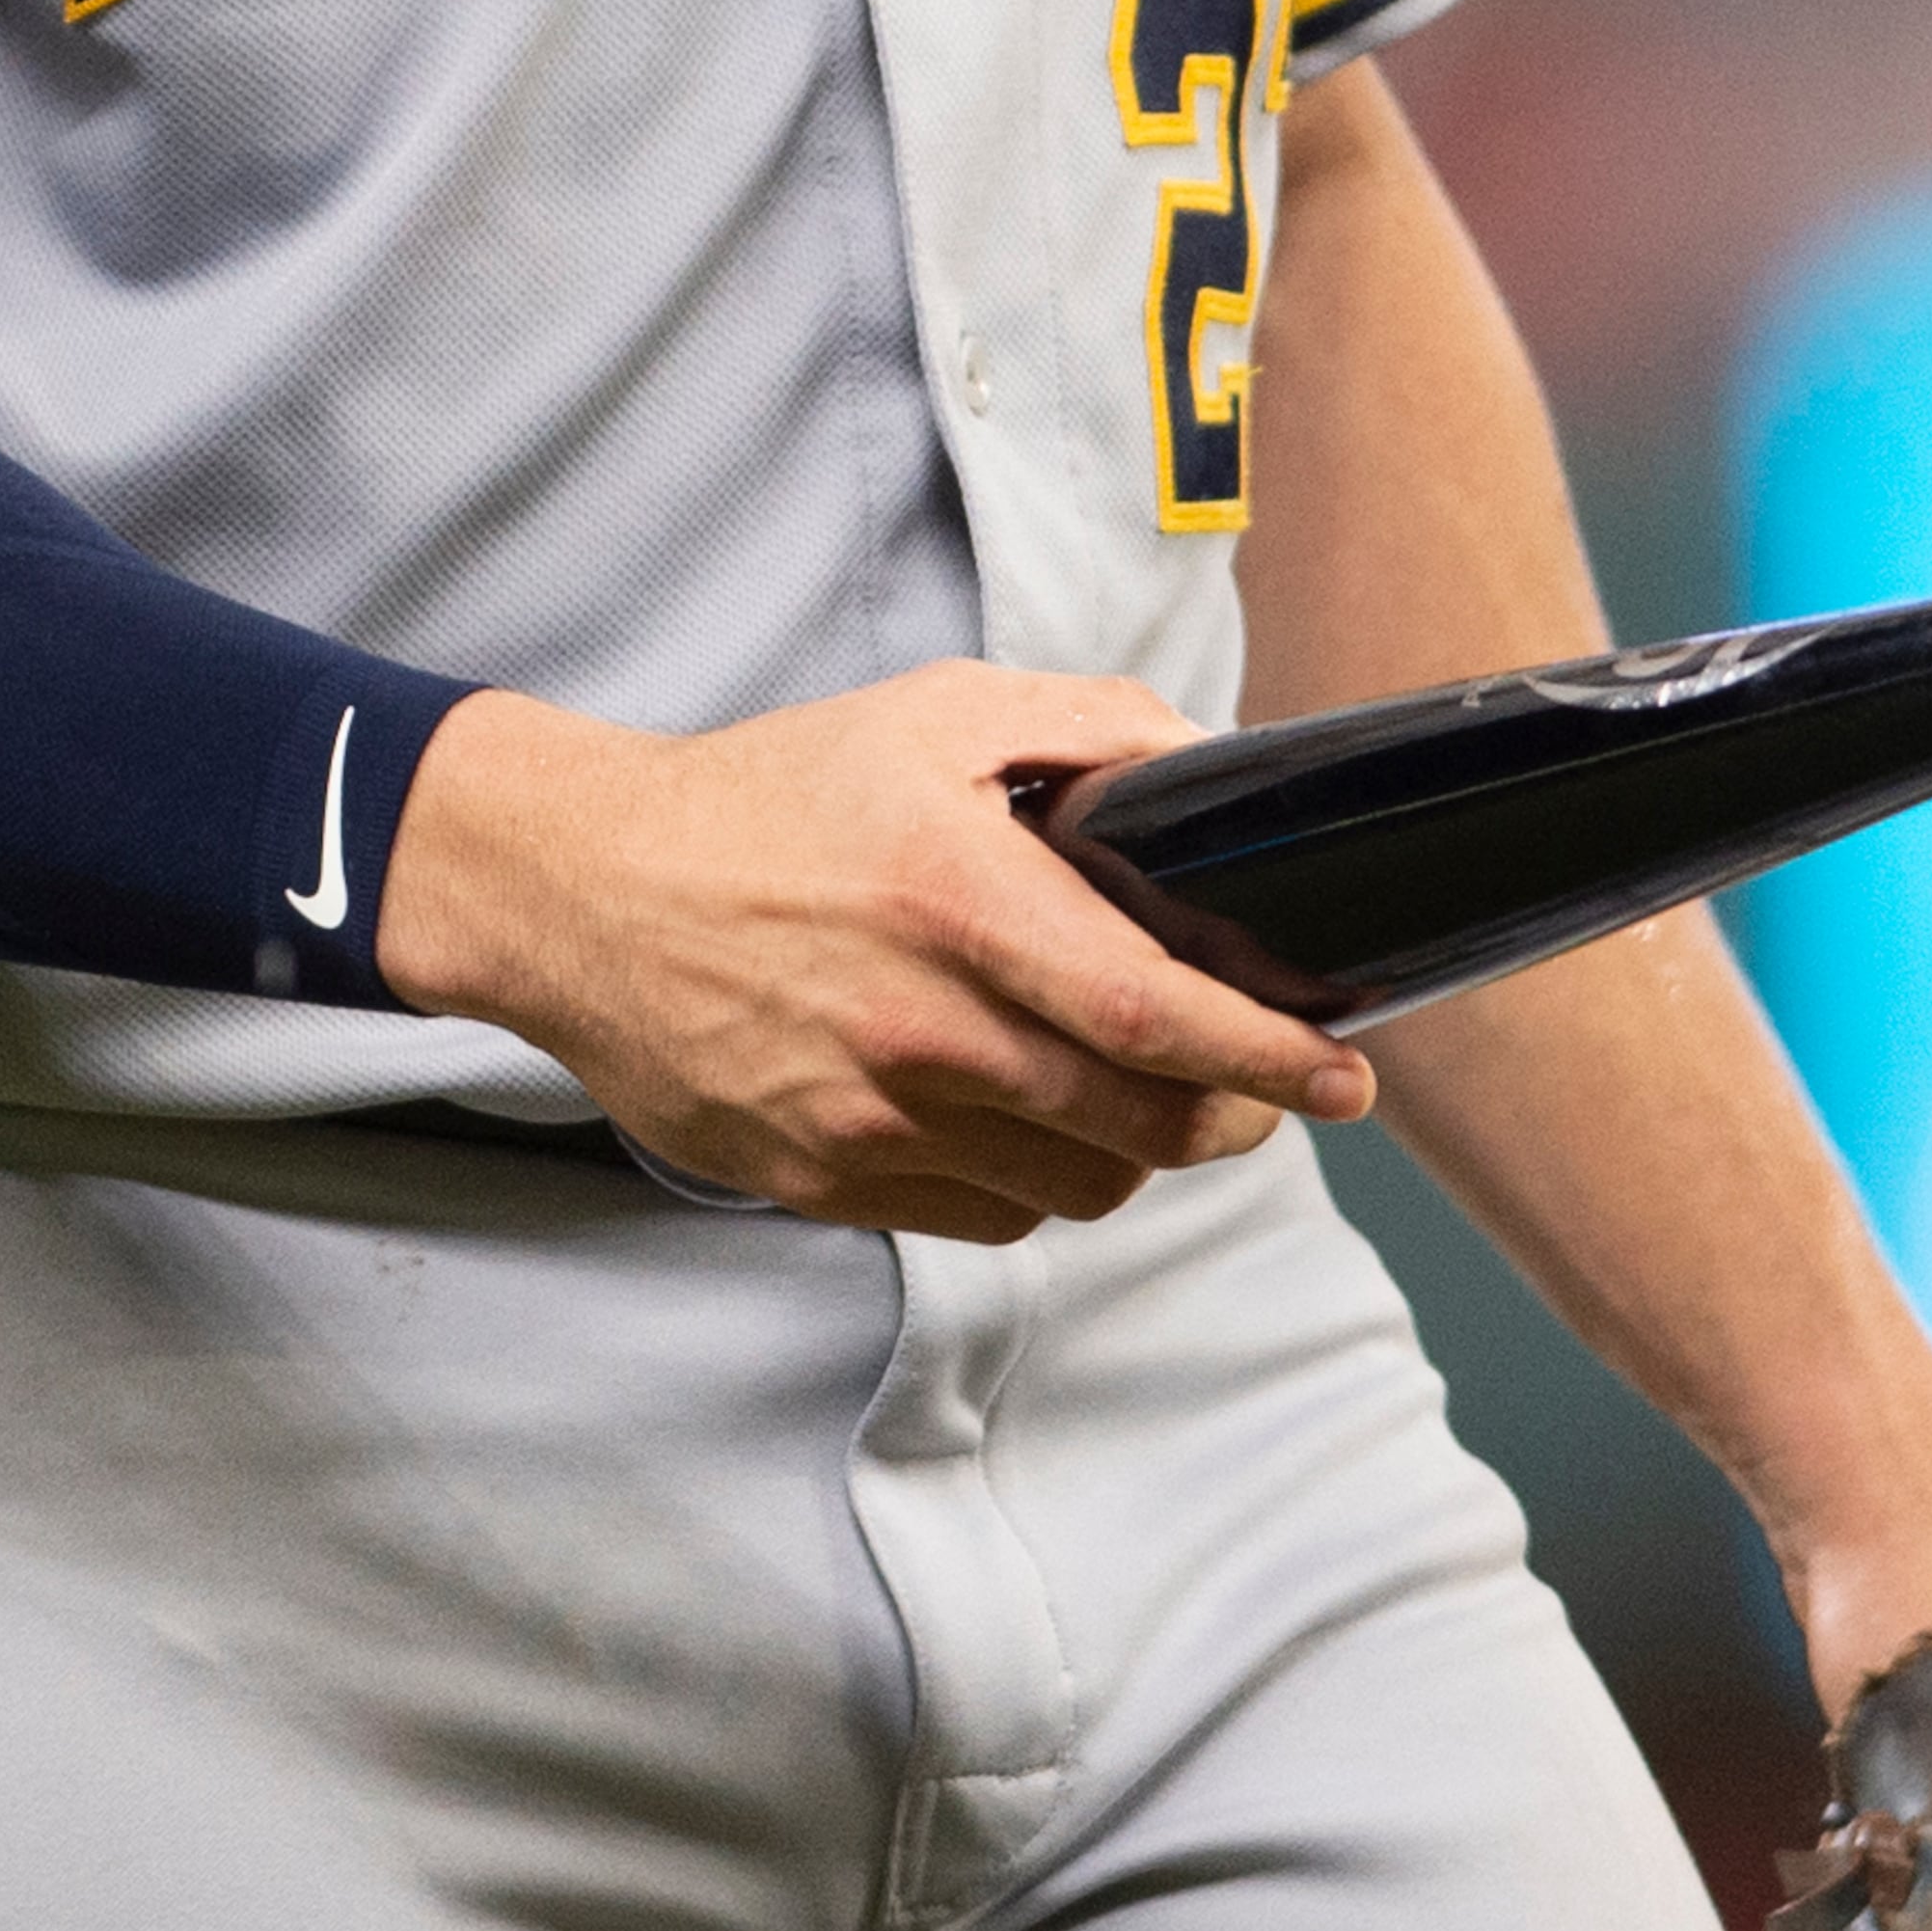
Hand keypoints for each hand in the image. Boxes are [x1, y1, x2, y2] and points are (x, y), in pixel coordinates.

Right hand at [374, 660, 1374, 1239]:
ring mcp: (866, 1118)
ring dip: (1138, 1152)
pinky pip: (988, 1217)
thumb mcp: (932, 713)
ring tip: (1143, 1094)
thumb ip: (1086, 725)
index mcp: (955, 899)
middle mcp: (917, 1026)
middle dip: (1232, 1116)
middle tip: (1263, 1087)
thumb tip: (1211, 766)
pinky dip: (1041, 1180)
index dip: (1269, 1056)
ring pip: (1076, 1187)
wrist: (585, 887)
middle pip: (1138, 1124)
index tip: (1346, 1073)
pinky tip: (1033, 1117)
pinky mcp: (821, 1179)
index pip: (1154, 1015)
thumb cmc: (767, 793)